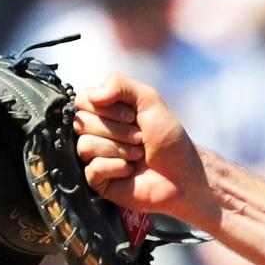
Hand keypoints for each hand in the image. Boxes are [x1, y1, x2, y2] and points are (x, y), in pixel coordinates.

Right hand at [74, 73, 212, 228]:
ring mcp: (95, 156)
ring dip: (118, 149)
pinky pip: (93, 168)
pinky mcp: (97, 180)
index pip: (82, 100)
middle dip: (117, 131)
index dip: (105, 108)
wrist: (182, 174)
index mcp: (105, 110)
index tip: (132, 116)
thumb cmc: (168, 138)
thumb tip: (93, 95)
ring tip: (137, 155)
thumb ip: (120, 84)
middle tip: (139, 138)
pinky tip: (129, 170)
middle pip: (82, 123)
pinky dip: (116, 167)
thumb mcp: (149, 99)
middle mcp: (96, 132)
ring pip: (85, 146)